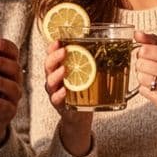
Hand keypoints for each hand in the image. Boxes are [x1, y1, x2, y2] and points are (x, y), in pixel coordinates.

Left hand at [0, 37, 24, 152]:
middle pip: (14, 68)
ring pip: (12, 88)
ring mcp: (13, 98)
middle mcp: (14, 81)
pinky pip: (6, 107)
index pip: (13, 53)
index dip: (7, 46)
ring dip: (0, 81)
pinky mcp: (8, 113)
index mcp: (7, 68)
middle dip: (2, 62)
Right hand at [42, 39, 93, 155]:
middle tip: (63, 51)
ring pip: (49, 82)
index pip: (52, 55)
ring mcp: (54, 92)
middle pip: (48, 66)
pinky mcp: (59, 105)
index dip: (52, 48)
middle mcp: (53, 79)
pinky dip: (59, 95)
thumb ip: (91, 61)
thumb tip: (108, 43)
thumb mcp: (85, 74)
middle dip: (54, 58)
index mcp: (58, 69)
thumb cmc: (83, 91)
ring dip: (56, 75)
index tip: (58, 41)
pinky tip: (64, 91)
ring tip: (64, 70)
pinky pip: (55, 99)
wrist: (80, 115)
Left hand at [134, 30, 156, 136]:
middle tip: (151, 66)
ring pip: (140, 77)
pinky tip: (156, 87)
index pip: (146, 50)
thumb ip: (154, 40)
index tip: (146, 53)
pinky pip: (142, 91)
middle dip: (142, 64)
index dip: (142, 51)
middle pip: (140, 64)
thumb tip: (136, 34)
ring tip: (155, 77)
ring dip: (143, 77)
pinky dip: (145, 88)